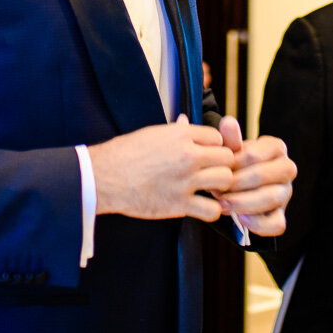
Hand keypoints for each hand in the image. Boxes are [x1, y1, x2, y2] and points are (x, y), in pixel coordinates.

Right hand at [89, 118, 235, 221]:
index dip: (215, 147)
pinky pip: (212, 210)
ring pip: (225, 180)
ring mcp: (185, 180)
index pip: (217, 137)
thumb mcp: (152, 133)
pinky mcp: (179, 204)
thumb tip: (186, 122)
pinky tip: (202, 206)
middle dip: (222, 165)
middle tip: (212, 173)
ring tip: (209, 189)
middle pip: (227, 158)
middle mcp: (187, 155)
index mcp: (181, 134)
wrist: (104, 176)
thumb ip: (175, 130)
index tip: (208, 155)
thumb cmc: (125, 153)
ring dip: (219, 186)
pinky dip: (211, 210)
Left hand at [215, 116, 294, 236]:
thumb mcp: (229, 151)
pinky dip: (257, 223)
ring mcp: (286, 193)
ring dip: (242, 202)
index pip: (254, 155)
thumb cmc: (233, 165)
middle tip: (216, 189)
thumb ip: (229, 139)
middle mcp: (286, 168)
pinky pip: (277, 224)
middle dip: (236, 184)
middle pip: (263, 175)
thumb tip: (227, 121)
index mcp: (276, 147)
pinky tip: (239, 218)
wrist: (234, 187)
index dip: (232, 165)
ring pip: (271, 197)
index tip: (215, 169)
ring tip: (222, 203)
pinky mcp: (281, 215)